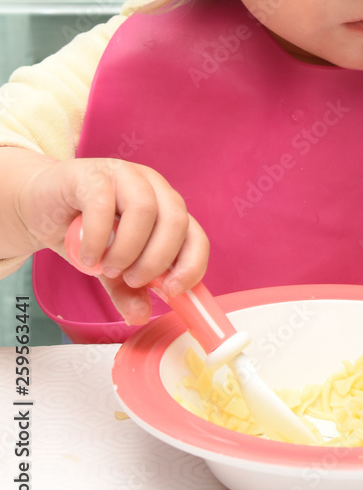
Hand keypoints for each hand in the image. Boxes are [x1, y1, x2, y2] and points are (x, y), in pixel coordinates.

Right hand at [16, 155, 209, 325]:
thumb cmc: (82, 232)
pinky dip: (97, 238)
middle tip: (132, 280)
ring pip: (144, 209)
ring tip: (107, 269)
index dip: (190, 265)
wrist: (40, 206)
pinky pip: (103, 204)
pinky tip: (88, 257)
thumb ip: (127, 290)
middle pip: (175, 220)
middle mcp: (152, 186)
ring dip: (128, 249)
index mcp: (165, 207)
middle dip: (156, 260)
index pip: (195, 235)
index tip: (171, 292)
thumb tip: (141, 315)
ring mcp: (123, 175)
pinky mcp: (92, 175)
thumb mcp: (109, 267)